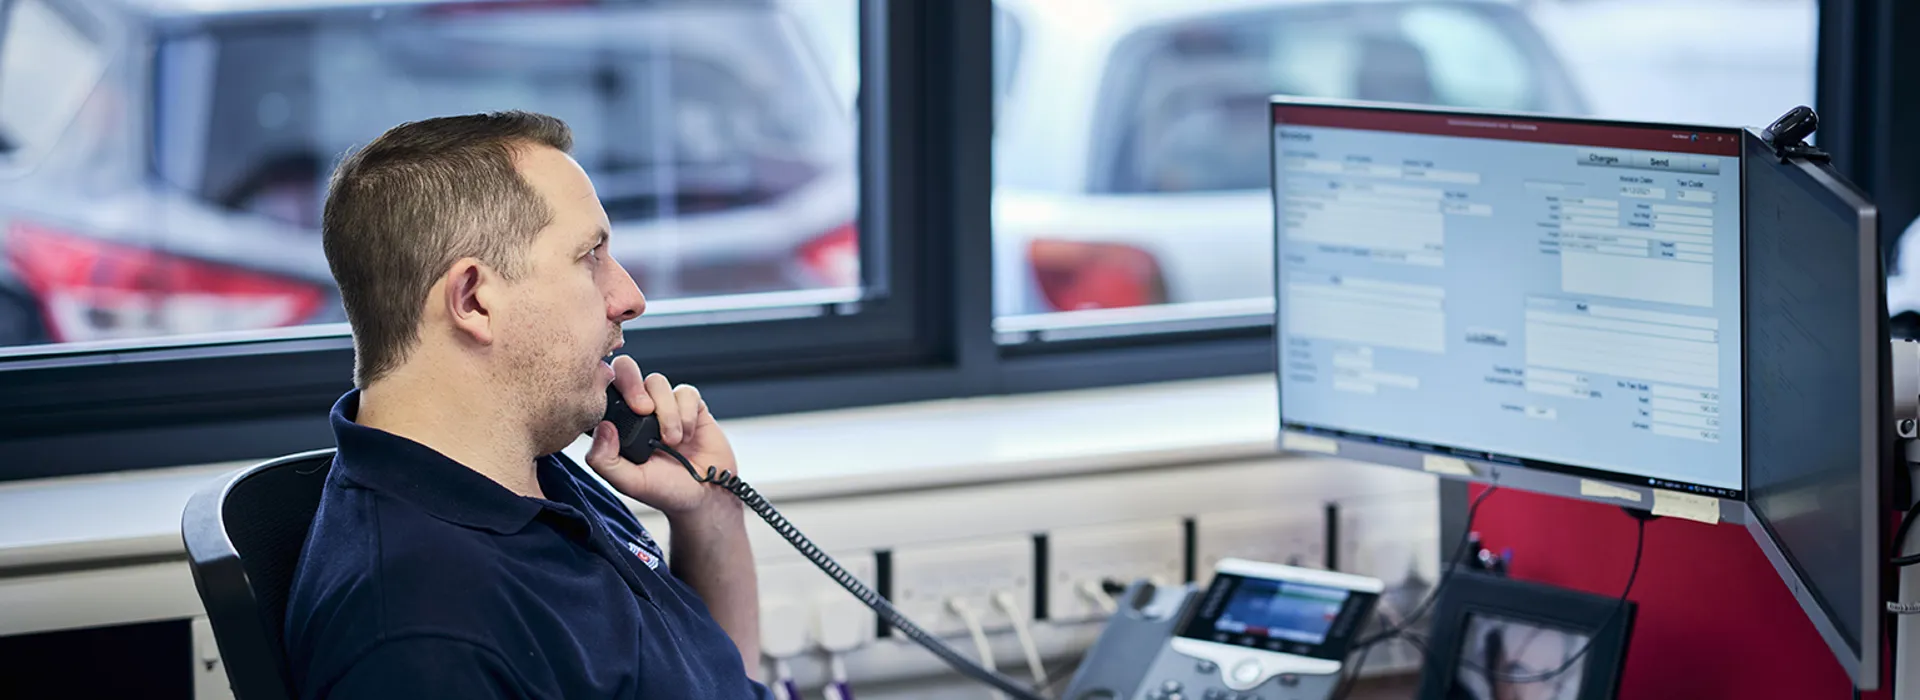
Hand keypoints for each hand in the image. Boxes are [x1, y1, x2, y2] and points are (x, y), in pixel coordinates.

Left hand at [585, 355, 740, 517]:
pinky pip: (685, 392)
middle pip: (626, 370)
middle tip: (643, 410)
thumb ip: (605, 460)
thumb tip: (602, 427)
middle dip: (633, 385)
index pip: (603, 391)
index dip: (605, 388)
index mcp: (618, 425)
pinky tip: (689, 435)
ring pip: (657, 382)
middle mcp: (638, 410)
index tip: (617, 411)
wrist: (707, 495)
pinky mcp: (691, 404)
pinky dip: (687, 414)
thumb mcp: (630, 482)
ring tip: (673, 440)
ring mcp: (664, 405)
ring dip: (666, 412)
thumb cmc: (667, 490)